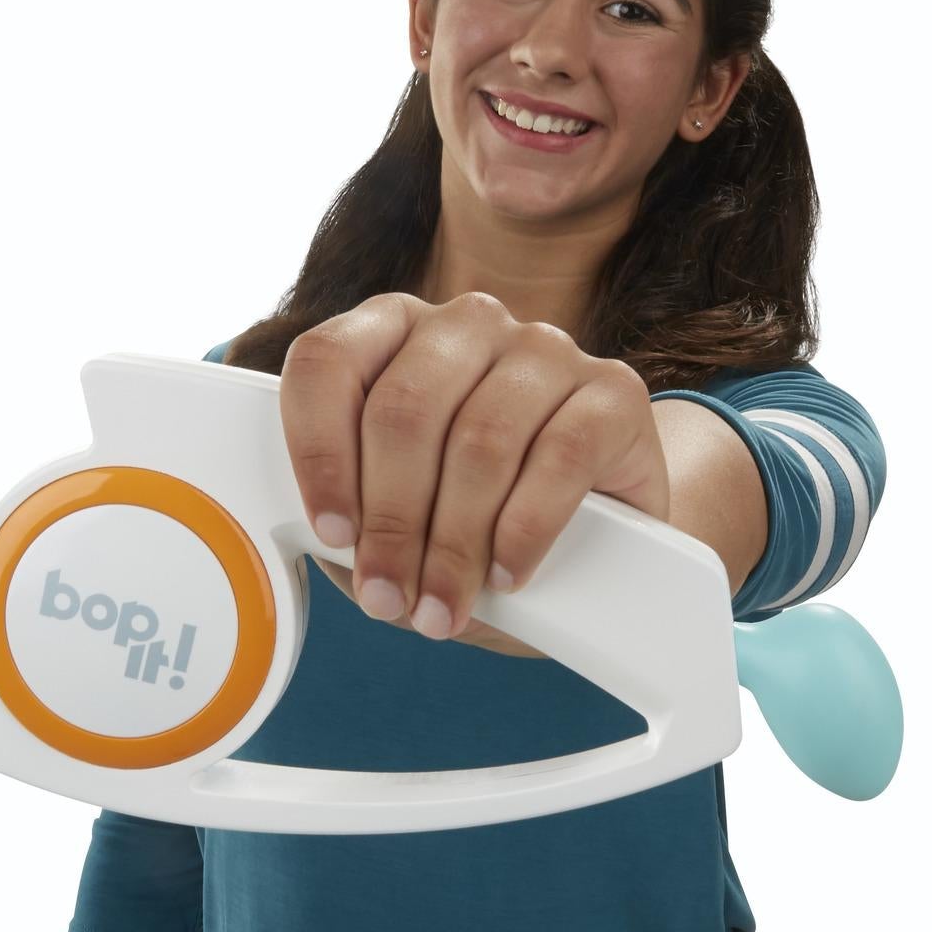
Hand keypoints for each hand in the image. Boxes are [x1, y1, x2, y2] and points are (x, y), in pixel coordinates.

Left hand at [279, 292, 669, 656]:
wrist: (586, 539)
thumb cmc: (468, 520)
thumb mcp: (390, 516)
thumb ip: (349, 512)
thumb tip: (331, 543)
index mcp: (393, 330)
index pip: (328, 362)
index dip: (319, 453)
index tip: (332, 534)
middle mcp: (466, 324)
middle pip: (405, 409)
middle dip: (390, 520)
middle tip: (388, 595)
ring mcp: (544, 348)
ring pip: (481, 440)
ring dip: (453, 543)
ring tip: (442, 607)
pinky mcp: (613, 391)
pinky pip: (561, 456)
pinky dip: (525, 527)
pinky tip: (507, 573)